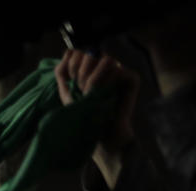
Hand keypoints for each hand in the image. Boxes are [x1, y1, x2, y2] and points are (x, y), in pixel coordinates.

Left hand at [55, 49, 138, 187]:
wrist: (100, 133)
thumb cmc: (84, 115)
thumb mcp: (67, 92)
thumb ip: (63, 72)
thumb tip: (68, 50)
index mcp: (92, 67)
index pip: (80, 52)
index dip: (72, 65)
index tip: (71, 82)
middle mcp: (107, 66)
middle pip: (91, 52)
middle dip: (81, 72)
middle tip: (81, 90)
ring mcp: (120, 70)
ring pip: (104, 58)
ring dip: (93, 77)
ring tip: (91, 93)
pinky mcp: (132, 78)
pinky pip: (117, 69)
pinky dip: (106, 82)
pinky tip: (104, 94)